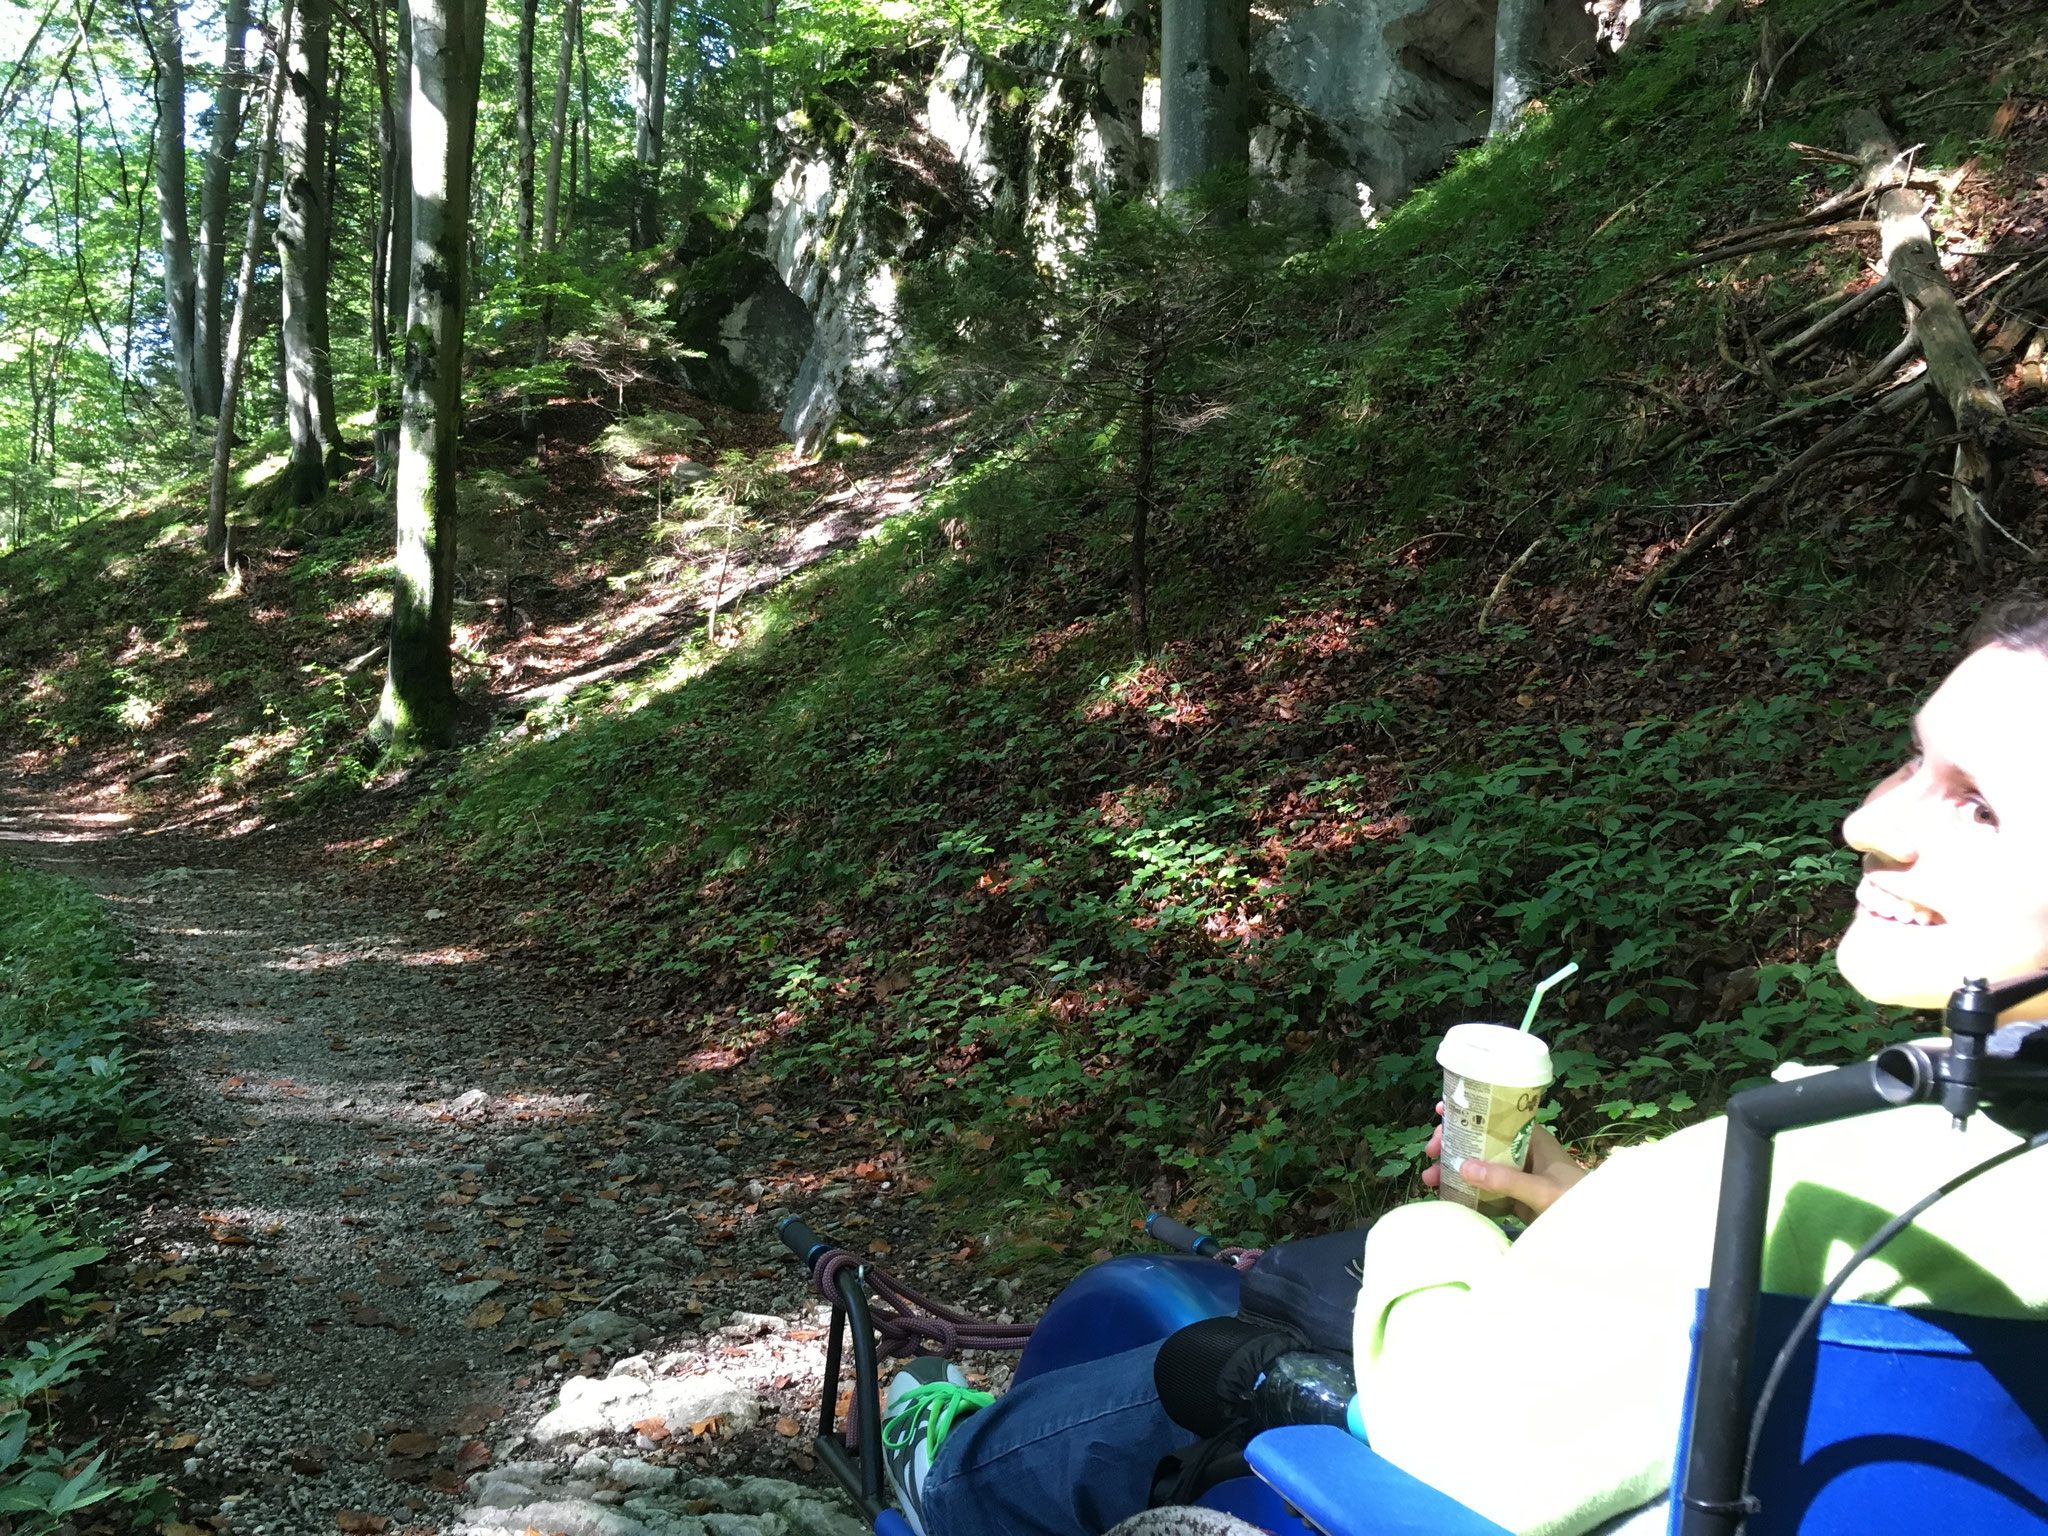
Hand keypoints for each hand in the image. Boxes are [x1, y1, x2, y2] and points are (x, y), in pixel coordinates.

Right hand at [1421, 1103, 1587, 1221]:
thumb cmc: (1575, 1202)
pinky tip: (1445, 1194)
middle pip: (1480, 1140)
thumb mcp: (1540, 1190)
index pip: (1495, 1117)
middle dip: (1453, 1144)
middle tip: (1429, 1152)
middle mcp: (1522, 1152)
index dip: (1467, 1114)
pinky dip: (1465, 1190)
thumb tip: (1462, 1167)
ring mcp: (1518, 1175)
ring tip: (1429, 1180)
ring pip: (1479, 1165)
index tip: (1441, 1114)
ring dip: (1453, 1169)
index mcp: (1532, 1138)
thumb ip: (1504, 1179)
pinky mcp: (1515, 1197)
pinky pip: (1484, 1189)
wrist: (1597, 1231)